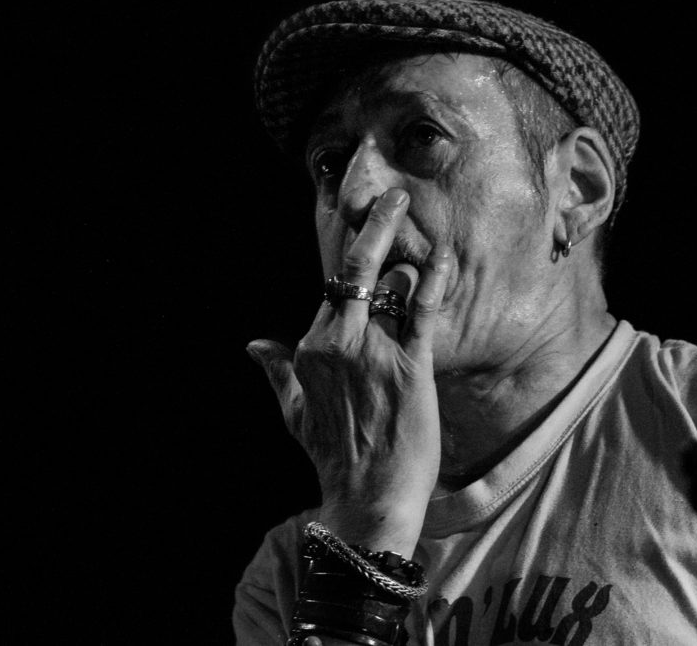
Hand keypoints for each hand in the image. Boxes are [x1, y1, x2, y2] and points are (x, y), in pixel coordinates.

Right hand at [247, 189, 452, 556]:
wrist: (369, 501)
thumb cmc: (334, 458)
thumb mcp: (295, 413)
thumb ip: (277, 373)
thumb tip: (254, 345)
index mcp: (309, 349)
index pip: (332, 288)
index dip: (347, 253)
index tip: (353, 216)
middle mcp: (335, 344)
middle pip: (354, 271)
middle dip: (372, 225)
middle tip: (387, 194)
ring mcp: (372, 354)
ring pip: (388, 284)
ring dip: (404, 252)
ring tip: (413, 219)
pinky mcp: (410, 367)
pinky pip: (421, 313)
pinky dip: (432, 281)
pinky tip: (442, 257)